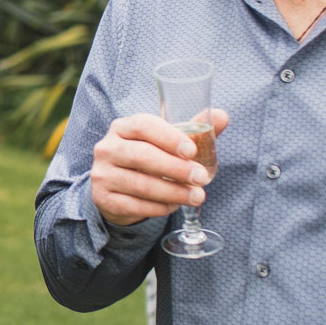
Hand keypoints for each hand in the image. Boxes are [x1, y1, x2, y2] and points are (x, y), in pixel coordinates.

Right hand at [89, 110, 229, 226]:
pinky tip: (173, 206)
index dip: (168, 137)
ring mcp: (102, 174)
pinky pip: (134, 205)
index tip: (191, 150)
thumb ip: (194, 129)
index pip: (143, 126)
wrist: (118, 186)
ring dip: (172, 192)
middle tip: (201, 178)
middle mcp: (107, 148)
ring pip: (140, 184)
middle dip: (176, 168)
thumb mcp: (167, 141)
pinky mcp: (104, 198)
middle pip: (141, 156)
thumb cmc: (148, 157)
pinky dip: (158, 207)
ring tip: (196, 196)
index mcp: (123, 127)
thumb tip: (223, 116)